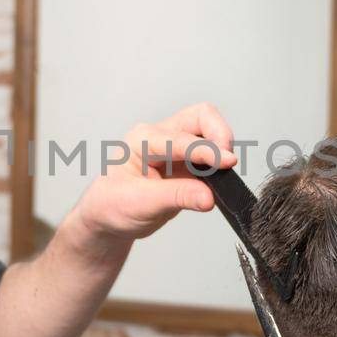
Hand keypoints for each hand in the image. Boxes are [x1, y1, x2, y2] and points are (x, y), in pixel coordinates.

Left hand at [73, 102, 239, 241]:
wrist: (107, 219)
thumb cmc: (112, 206)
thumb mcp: (140, 204)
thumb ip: (176, 197)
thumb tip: (209, 197)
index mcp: (142, 140)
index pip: (183, 139)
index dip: (207, 151)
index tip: (228, 162)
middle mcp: (160, 137)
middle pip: (201, 117)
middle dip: (220, 135)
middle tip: (229, 161)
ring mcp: (175, 148)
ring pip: (209, 132)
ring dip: (221, 148)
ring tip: (224, 174)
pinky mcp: (186, 163)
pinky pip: (210, 155)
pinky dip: (219, 163)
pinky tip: (219, 181)